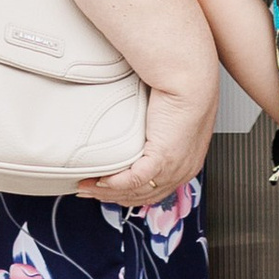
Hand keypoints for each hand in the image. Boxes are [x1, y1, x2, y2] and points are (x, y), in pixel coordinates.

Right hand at [80, 76, 217, 209]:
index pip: (155, 190)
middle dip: (113, 197)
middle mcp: (182, 170)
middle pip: (143, 196)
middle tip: (90, 190)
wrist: (191, 81)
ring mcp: (174, 168)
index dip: (129, 194)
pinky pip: (134, 179)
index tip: (108, 190)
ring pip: (136, 191)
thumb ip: (157, 131)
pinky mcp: (163, 158)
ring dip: (107, 191)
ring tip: (87, 185)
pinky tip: (99, 180)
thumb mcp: (171, 119)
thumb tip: (139, 131)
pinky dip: (114, 183)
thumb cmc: (184, 91)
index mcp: (187, 164)